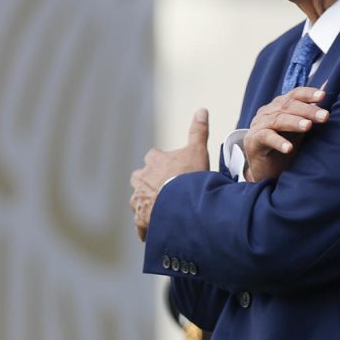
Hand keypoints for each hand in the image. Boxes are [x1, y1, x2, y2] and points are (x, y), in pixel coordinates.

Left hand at [131, 108, 210, 240]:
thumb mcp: (198, 150)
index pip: (153, 156)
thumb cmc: (190, 176)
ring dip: (146, 204)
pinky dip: (146, 226)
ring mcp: (139, 199)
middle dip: (149, 183)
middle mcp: (142, 179)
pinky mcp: (141, 218)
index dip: (162, 162)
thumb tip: (201, 109)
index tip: (173, 168)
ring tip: (161, 210)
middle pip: (140, 178)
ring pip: (138, 200)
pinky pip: (141, 223)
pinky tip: (155, 230)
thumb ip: (198, 131)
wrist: (182, 204)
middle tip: (165, 190)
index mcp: (154, 161)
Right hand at [243, 87, 327, 182]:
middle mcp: (268, 111)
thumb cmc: (284, 145)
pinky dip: (278, 142)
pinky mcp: (253, 140)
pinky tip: (289, 148)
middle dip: (308, 110)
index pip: (295, 95)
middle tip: (325, 116)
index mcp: (280, 105)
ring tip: (308, 126)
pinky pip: (266, 138)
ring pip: (278, 119)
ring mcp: (259, 124)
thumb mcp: (299, 129)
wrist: (264, 169)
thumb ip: (309, 114)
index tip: (323, 95)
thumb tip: (325, 93)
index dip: (308, 93)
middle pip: (288, 105)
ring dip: (294, 122)